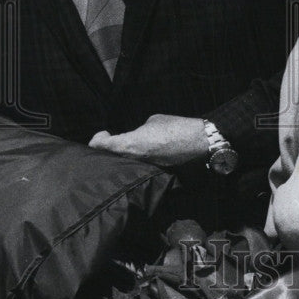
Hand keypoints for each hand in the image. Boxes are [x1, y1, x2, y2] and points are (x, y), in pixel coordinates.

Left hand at [90, 114, 208, 166]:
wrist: (200, 143)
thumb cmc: (176, 128)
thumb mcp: (152, 122)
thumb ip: (138, 131)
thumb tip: (136, 136)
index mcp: (130, 145)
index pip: (101, 146)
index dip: (98, 140)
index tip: (103, 134)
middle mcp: (134, 161)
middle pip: (110, 160)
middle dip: (108, 152)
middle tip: (111, 142)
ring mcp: (144, 171)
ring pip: (124, 167)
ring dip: (122, 160)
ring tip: (125, 150)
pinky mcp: (155, 176)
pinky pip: (139, 170)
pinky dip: (136, 164)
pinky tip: (141, 157)